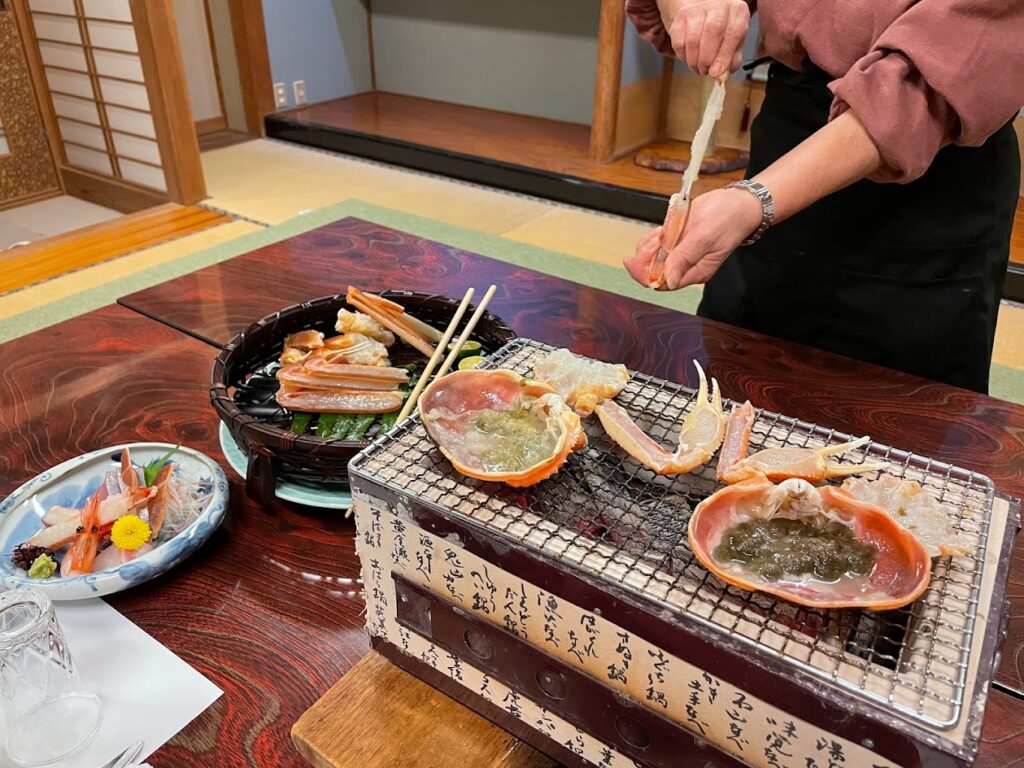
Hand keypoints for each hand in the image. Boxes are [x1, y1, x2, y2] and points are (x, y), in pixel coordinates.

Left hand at [624, 187, 761, 289]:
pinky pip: (658, 244)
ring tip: (661, 232)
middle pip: (654, 271)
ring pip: (653, 257)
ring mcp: (681, 252)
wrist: (739, 202)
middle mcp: (687, 266)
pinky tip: (661, 229)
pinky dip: (654, 237)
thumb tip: (667, 281)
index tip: (632, 261)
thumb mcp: (703, 238)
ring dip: (650, 245)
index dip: (644, 275)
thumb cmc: (727, 219)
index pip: (662, 283)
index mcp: (695, 272)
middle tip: (655, 238)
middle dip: (646, 257)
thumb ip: (683, 259)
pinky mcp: (678, 239)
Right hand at [659, 0, 749, 77]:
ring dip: (693, 60)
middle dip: (707, 58)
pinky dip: (683, 56)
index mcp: (737, 11)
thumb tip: (722, 75)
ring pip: (693, 39)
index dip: (724, 56)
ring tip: (697, 67)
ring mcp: (698, 9)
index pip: (734, 33)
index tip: (716, 73)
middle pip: (713, 31)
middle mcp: (719, 6)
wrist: (701, 12)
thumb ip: (731, 60)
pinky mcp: (681, 17)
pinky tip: (689, 57)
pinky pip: (679, 42)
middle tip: (705, 70)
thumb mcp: (733, 43)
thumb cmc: (721, 31)